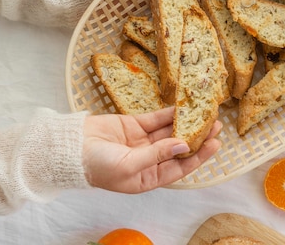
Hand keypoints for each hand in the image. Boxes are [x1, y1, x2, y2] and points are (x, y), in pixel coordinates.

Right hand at [82, 106, 221, 192]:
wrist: (68, 148)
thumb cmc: (96, 166)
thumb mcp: (129, 166)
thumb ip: (158, 155)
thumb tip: (184, 146)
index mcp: (147, 178)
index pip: (179, 167)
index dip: (198, 156)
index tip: (215, 144)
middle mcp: (148, 160)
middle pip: (178, 148)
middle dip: (197, 137)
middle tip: (216, 125)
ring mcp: (142, 142)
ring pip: (170, 132)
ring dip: (187, 123)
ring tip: (205, 113)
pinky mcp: (134, 125)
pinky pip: (157, 119)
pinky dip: (170, 113)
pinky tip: (184, 107)